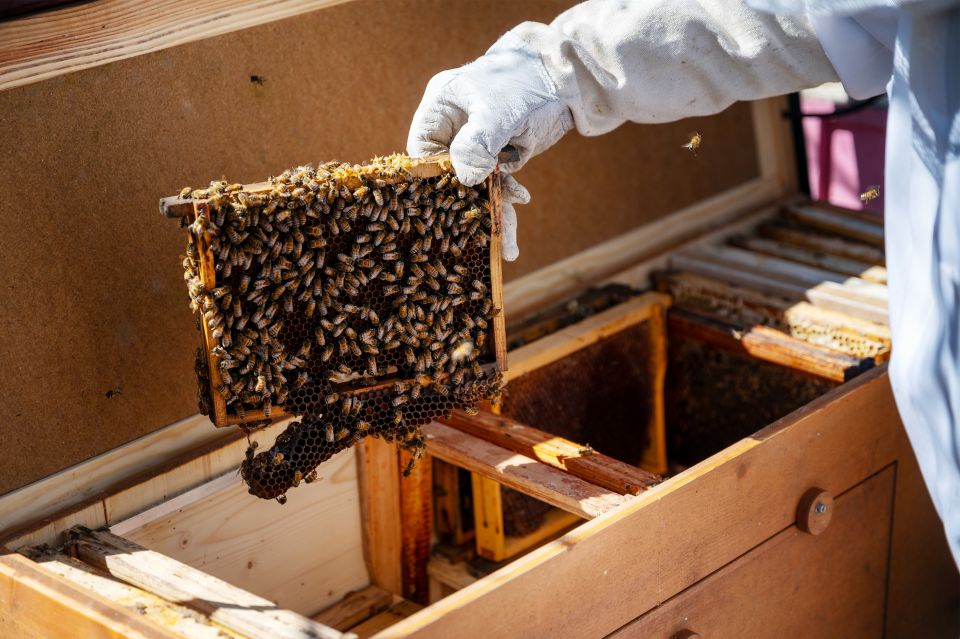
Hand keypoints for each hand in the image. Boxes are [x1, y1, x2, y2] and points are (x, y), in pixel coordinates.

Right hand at [407, 31, 572, 259]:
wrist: (565, 77)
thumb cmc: (525, 81)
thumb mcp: (499, 111)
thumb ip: (478, 143)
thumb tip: (465, 179)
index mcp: (441, 109)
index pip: (422, 153)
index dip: (433, 181)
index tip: (449, 206)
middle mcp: (453, 129)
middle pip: (448, 175)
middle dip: (464, 208)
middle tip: (478, 239)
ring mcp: (477, 144)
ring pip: (474, 186)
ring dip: (489, 214)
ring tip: (505, 247)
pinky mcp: (499, 156)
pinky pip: (495, 186)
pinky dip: (505, 205)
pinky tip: (512, 231)